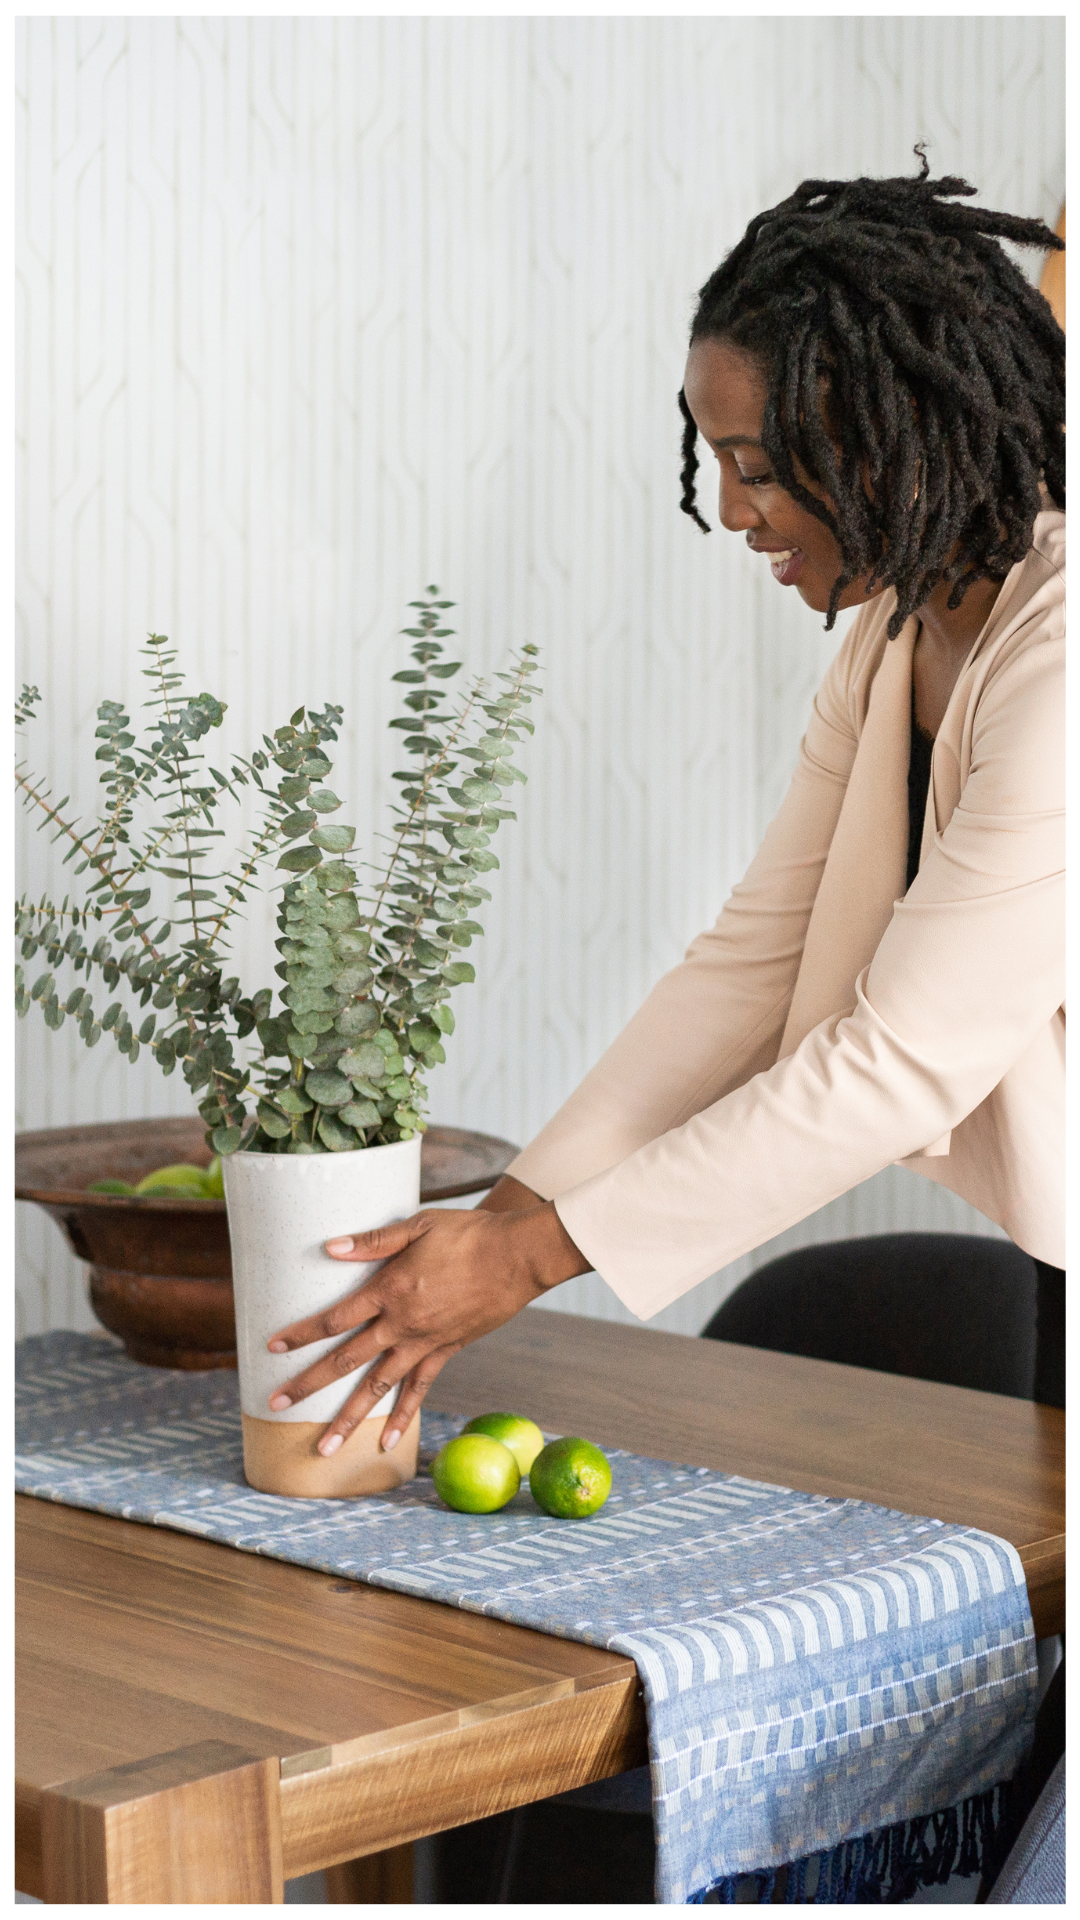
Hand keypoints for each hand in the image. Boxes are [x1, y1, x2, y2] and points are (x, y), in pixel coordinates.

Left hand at [265, 1197, 588, 1455]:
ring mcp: (425, 1343)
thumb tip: (329, 1247)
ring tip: (323, 1447)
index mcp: (391, 1290)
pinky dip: (402, 1418)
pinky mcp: (446, 1352)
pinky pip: (419, 1391)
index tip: (272, 1348)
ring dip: (348, 1418)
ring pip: (378, 1387)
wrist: (518, 1256)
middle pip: (346, 1359)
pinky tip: (384, 1444)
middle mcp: (403, 1324)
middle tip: (276, 1404)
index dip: (302, 1333)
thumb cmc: (468, 1233)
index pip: (335, 1317)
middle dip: (308, 1384)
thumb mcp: (418, 1226)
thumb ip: (373, 1241)